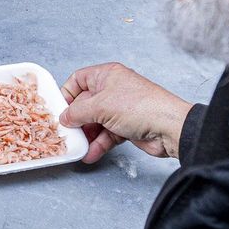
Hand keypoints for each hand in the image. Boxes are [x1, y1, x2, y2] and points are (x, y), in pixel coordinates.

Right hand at [60, 62, 192, 163]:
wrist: (169, 128)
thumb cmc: (140, 106)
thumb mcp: (100, 106)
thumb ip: (78, 112)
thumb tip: (65, 117)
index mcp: (107, 75)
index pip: (79, 79)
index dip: (67, 93)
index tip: (59, 109)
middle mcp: (113, 89)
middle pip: (85, 103)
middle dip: (76, 119)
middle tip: (66, 131)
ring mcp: (120, 109)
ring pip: (95, 122)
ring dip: (87, 135)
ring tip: (78, 146)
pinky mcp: (127, 127)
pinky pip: (107, 135)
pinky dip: (99, 144)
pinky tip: (91, 154)